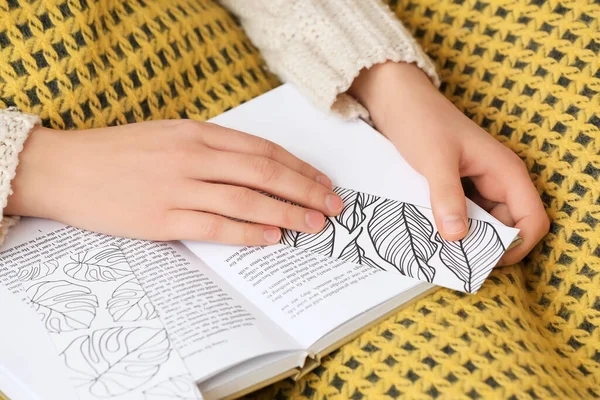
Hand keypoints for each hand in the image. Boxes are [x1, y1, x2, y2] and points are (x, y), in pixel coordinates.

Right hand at [6, 120, 342, 244]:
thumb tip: (255, 168)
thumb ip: (211, 148)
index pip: (264, 150)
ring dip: (287, 213)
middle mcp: (194, 156)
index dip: (299, 167)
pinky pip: (216, 225)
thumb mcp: (170, 135)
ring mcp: (179, 187)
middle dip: (306, 190)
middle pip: (266, 172)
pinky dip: (249, 231)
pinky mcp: (162, 218)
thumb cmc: (120, 152)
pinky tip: (272, 237)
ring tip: (314, 225)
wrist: (66, 168)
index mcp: (198, 133)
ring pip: (248, 199)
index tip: (323, 182)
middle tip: (333, 206)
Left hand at [349, 62, 548, 264]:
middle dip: (486, 245)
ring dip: (466, 237)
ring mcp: (477, 182)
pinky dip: (452, 225)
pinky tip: (431, 233)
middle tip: (453, 260)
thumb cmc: (420, 121)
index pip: (532, 221)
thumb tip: (458, 236)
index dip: (516, 246)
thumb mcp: (434, 160)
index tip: (483, 261)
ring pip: (483, 222)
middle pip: (507, 226)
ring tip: (438, 249)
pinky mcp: (458, 184)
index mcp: (505, 172)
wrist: (396, 98)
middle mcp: (497, 179)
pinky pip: (463, 213)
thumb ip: (447, 197)